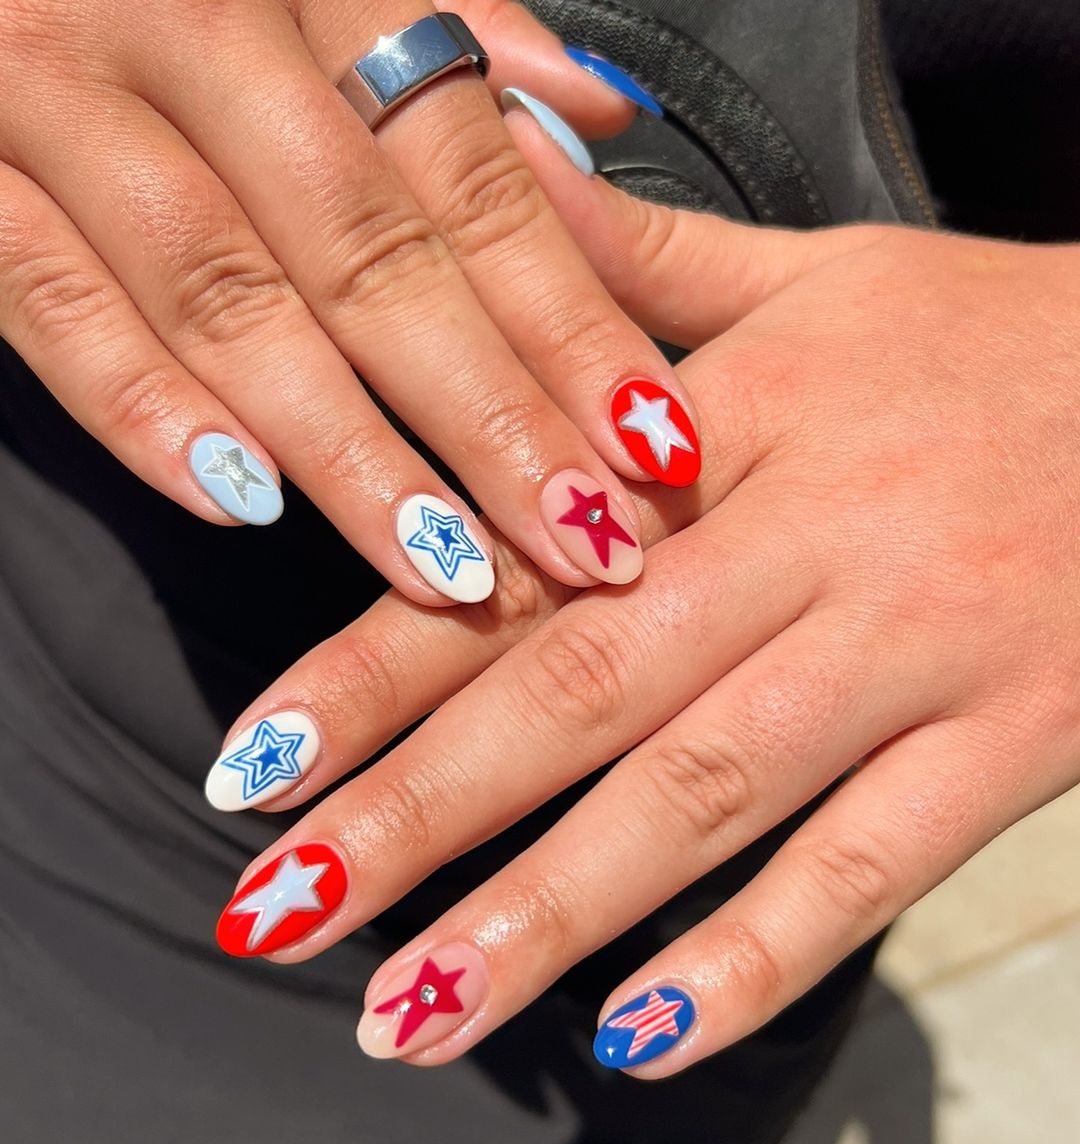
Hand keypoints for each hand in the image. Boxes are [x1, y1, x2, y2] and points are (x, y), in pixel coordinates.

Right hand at [0, 0, 694, 603]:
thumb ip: (455, 39)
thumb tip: (597, 118)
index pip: (478, 183)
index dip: (573, 323)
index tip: (653, 444)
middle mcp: (198, 30)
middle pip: (376, 258)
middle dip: (490, 418)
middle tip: (582, 541)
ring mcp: (59, 93)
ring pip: (232, 300)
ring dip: (351, 453)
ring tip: (450, 568)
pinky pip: (47, 302)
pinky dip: (144, 409)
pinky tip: (242, 508)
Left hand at [211, 144, 1079, 1076]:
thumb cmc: (994, 342)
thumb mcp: (816, 276)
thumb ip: (637, 262)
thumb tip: (493, 190)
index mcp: (740, 420)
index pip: (518, 555)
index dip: (375, 663)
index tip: (261, 762)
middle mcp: (815, 538)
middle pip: (579, 692)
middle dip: (416, 815)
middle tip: (284, 910)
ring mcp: (919, 649)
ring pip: (701, 798)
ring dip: (542, 916)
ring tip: (411, 1008)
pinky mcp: (1016, 740)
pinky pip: (868, 871)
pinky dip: (748, 962)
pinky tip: (635, 1036)